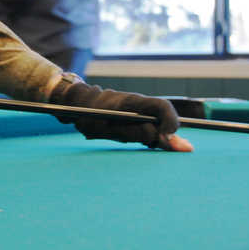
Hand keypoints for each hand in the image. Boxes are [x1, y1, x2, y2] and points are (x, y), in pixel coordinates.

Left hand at [49, 76, 192, 151]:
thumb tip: (162, 139)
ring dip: (157, 137)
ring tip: (146, 145)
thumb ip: (138, 133)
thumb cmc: (91, 116)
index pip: (163, 107)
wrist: (77, 105)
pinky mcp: (134, 116)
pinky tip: (141, 142)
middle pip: (163, 117)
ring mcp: (137, 109)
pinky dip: (150, 136)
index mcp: (133, 102)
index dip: (171, 123)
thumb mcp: (112, 128)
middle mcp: (139, 103)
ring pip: (157, 123)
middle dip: (166, 135)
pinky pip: (149, 126)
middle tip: (157, 147)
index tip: (166, 140)